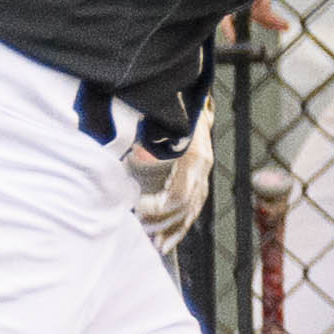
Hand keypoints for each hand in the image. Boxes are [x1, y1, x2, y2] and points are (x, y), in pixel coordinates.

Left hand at [128, 104, 218, 251]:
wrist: (187, 89)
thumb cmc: (168, 104)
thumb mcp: (156, 120)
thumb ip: (145, 142)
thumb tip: (129, 162)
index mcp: (195, 156)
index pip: (179, 196)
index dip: (156, 208)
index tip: (135, 207)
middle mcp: (203, 167)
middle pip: (185, 209)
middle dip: (159, 223)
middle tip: (136, 229)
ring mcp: (204, 173)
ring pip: (190, 213)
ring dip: (169, 230)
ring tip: (150, 245)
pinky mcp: (200, 178)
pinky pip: (193, 210)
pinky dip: (178, 228)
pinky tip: (165, 243)